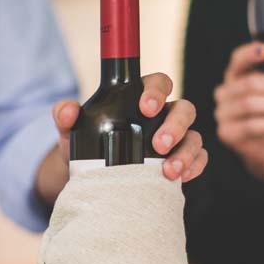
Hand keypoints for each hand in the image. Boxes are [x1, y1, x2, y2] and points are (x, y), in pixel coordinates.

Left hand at [52, 73, 207, 181]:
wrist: (90, 180)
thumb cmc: (86, 147)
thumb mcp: (71, 130)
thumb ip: (64, 114)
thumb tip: (67, 111)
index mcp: (141, 99)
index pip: (159, 83)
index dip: (157, 91)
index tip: (145, 108)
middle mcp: (163, 116)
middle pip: (184, 109)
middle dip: (175, 126)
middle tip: (157, 145)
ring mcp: (176, 139)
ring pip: (194, 136)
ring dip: (186, 152)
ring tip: (168, 171)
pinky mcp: (181, 161)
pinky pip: (199, 159)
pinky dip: (194, 166)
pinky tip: (180, 178)